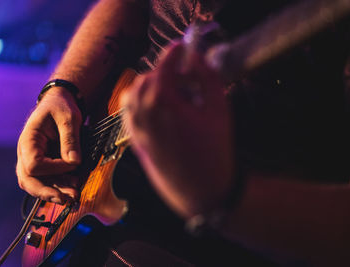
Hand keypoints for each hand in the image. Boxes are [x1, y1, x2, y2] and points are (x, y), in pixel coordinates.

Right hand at [16, 87, 81, 203]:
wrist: (60, 102)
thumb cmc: (61, 106)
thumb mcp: (69, 118)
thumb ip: (70, 139)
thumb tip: (74, 162)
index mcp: (29, 140)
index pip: (34, 165)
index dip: (54, 169)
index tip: (73, 163)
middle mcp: (26, 153)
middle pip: (28, 180)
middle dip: (47, 192)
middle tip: (67, 199)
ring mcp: (33, 160)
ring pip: (36, 184)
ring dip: (55, 192)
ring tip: (74, 196)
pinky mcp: (44, 164)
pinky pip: (46, 180)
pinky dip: (59, 187)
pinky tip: (73, 189)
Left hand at [123, 43, 234, 217]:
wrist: (202, 192)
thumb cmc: (214, 153)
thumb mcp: (219, 110)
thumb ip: (207, 78)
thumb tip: (196, 59)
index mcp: (163, 104)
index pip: (163, 67)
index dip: (173, 53)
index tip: (182, 46)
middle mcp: (143, 115)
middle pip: (147, 78)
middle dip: (164, 70)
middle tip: (185, 74)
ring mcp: (137, 130)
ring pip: (134, 94)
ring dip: (150, 85)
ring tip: (173, 91)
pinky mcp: (136, 142)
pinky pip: (130, 113)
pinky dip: (140, 101)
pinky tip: (159, 107)